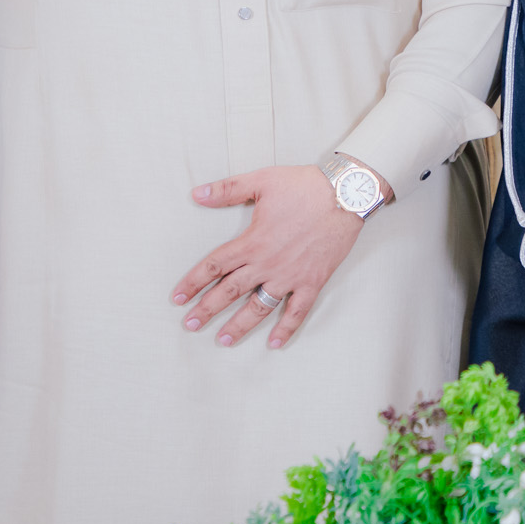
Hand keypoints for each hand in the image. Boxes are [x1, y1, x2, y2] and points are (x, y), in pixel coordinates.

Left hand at [171, 163, 388, 349]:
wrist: (346, 194)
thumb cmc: (305, 186)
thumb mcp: (263, 181)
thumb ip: (228, 189)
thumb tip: (197, 194)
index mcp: (252, 241)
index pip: (214, 266)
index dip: (193, 282)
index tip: (178, 297)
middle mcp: (267, 263)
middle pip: (230, 292)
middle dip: (207, 310)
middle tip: (189, 325)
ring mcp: (290, 275)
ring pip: (259, 307)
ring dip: (239, 325)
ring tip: (223, 339)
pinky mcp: (312, 281)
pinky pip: (297, 311)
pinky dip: (286, 328)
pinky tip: (274, 343)